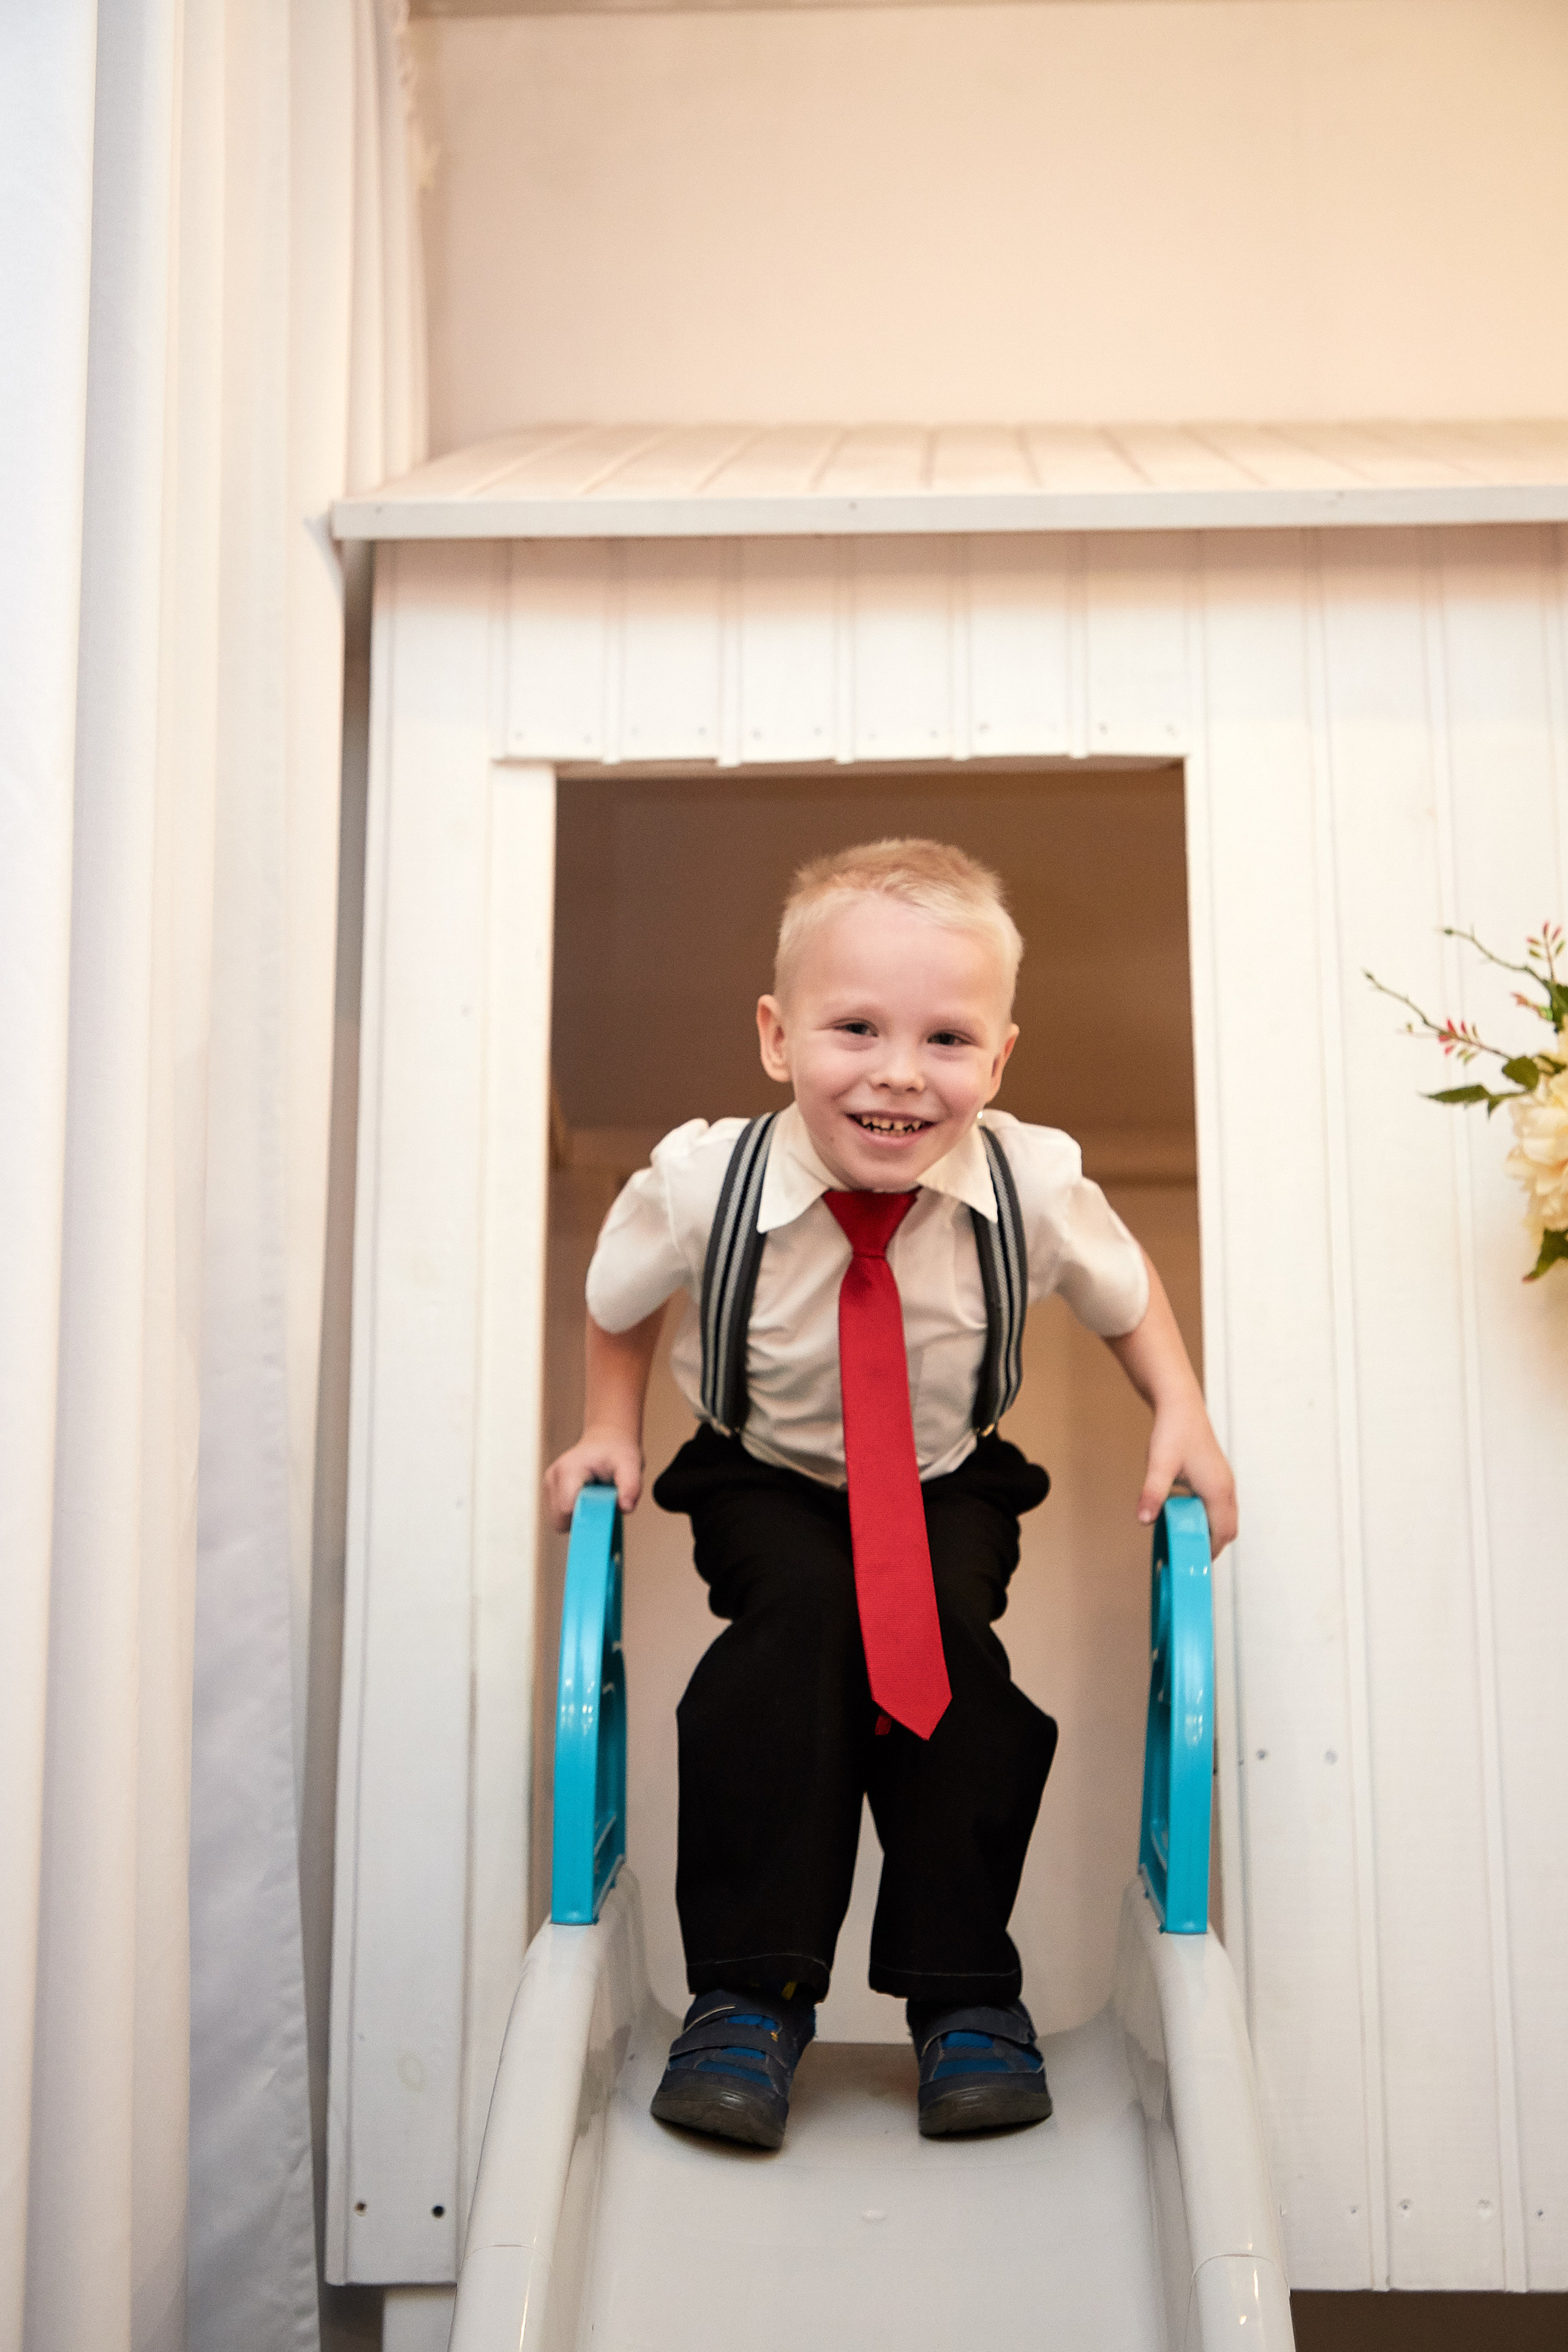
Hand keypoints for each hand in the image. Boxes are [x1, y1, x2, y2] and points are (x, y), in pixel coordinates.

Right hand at [543, 1428, 643, 1533]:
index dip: (585, 1519)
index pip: (566, 1509)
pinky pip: (560, 1516)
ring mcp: (549, 1485)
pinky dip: (575, 1513)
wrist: (607, 1439)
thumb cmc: (617, 1452)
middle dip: (583, 1520)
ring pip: (559, 1521)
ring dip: (579, 1517)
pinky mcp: (550, 1492)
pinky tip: (588, 1498)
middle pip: (560, 1520)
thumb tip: (626, 1508)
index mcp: (569, 1470)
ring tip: (596, 1499)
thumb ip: (631, 1487)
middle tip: (603, 1506)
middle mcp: (553, 1477)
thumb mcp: (631, 1465)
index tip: (603, 1517)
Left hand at [1136, 1397, 1237, 1557]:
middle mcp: (1226, 1489)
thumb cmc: (1173, 1432)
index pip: (1223, 1534)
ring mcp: (1223, 1482)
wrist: (1180, 1405)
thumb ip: (1153, 1493)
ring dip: (1208, 1532)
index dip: (1210, 1553)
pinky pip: (1218, 1507)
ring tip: (1184, 1541)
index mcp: (1218, 1491)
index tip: (1191, 1565)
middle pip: (1227, 1530)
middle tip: (1185, 1557)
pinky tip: (1184, 1518)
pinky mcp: (1217, 1477)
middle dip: (1210, 1546)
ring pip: (1224, 1518)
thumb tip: (1144, 1520)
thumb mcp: (1159, 1465)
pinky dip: (1207, 1519)